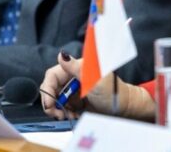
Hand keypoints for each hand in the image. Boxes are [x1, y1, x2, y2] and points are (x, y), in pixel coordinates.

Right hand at [40, 53, 155, 121]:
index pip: (53, 76)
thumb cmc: (112, 92)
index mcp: (77, 68)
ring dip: (58, 109)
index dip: (47, 89)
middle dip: (51, 102)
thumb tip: (62, 55)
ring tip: (67, 116)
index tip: (49, 104)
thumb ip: (76, 68)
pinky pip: (63, 107)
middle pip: (52, 88)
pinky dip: (65, 113)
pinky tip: (72, 116)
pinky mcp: (76, 101)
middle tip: (57, 114)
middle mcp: (73, 77)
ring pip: (56, 99)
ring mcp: (74, 89)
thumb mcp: (93, 80)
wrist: (122, 108)